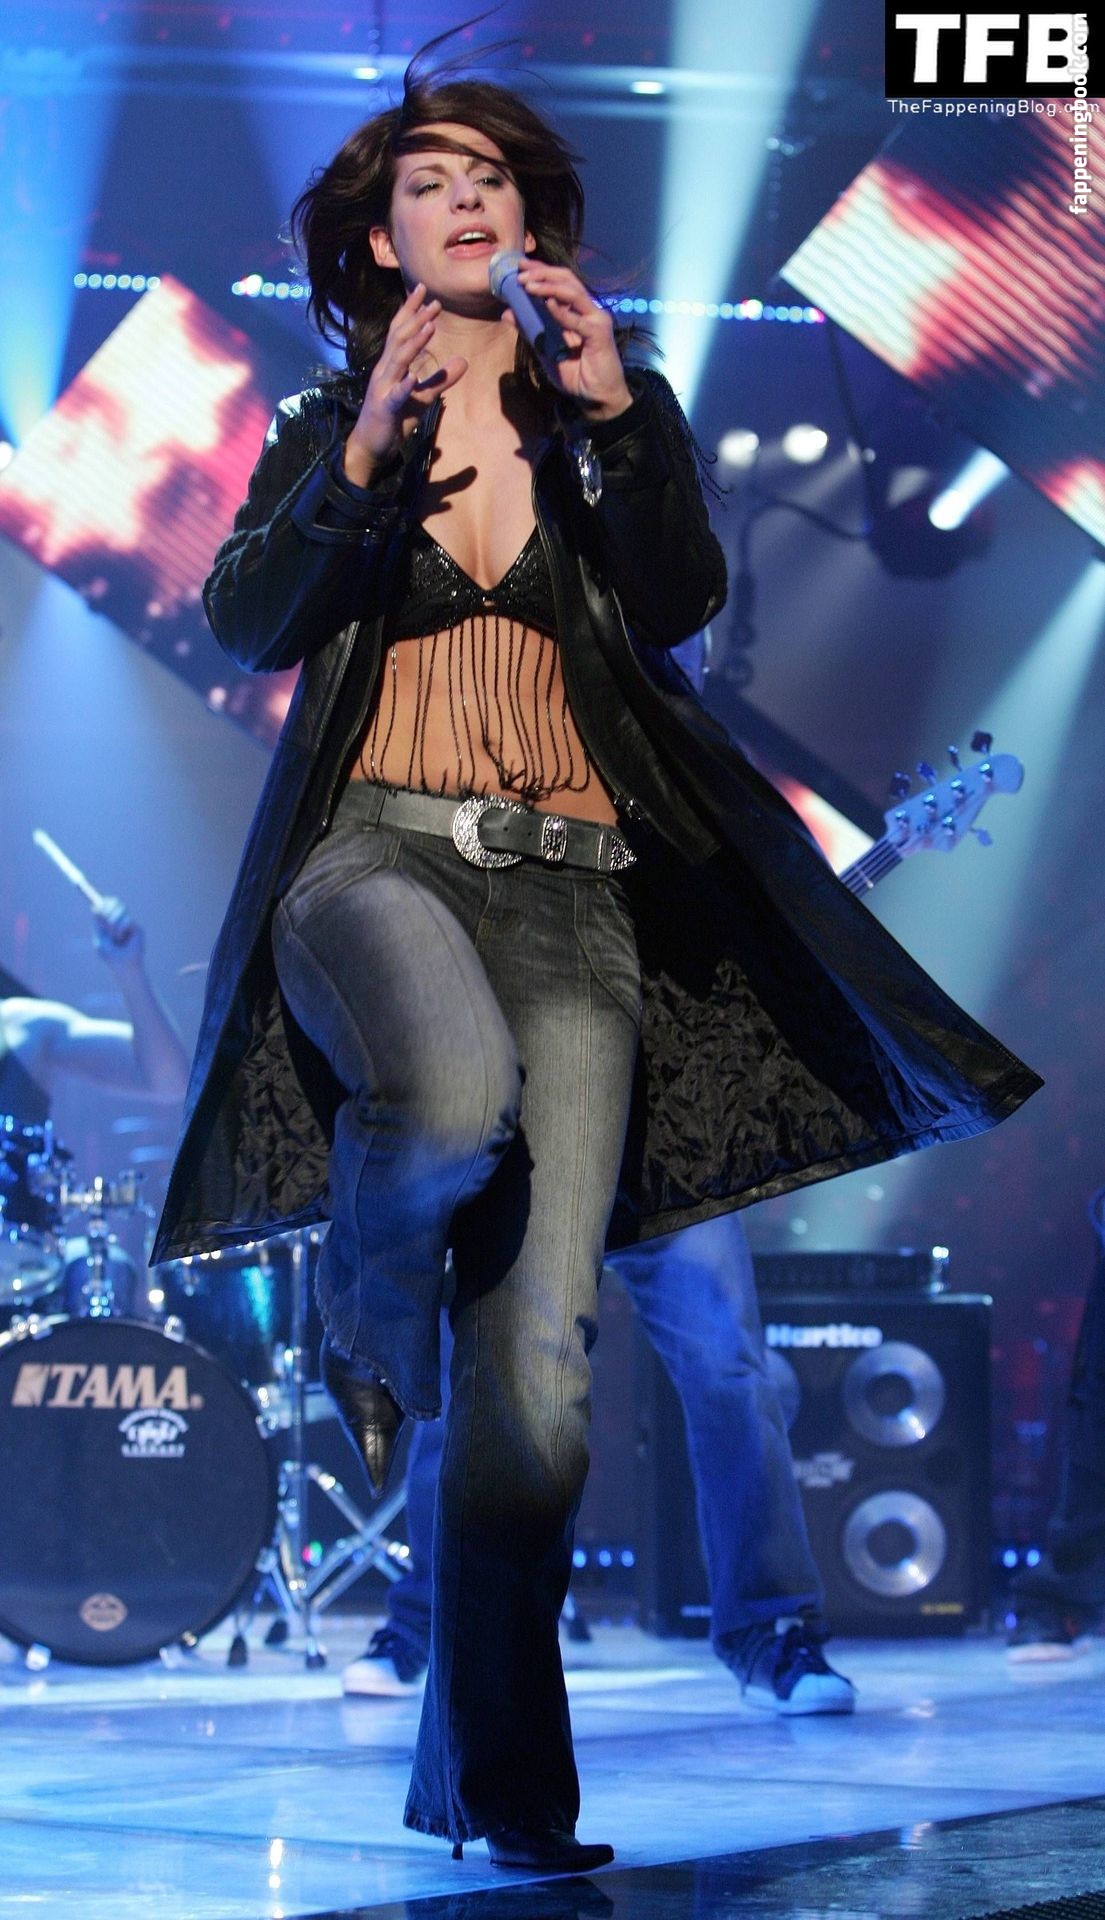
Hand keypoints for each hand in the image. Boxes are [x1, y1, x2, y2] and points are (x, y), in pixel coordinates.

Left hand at [92, 897, 144, 971]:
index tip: (97, 905)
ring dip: (113, 923)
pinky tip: (120, 939)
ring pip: (121, 909)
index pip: (107, 905)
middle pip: (115, 902)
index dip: (104, 902)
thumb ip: (98, 924)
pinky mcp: (137, 929)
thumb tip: (95, 907)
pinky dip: (120, 929)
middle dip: (108, 909)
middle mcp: (119, 921)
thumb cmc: (111, 956)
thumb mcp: (100, 938)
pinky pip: (127, 920)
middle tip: (104, 918)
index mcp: (108, 922)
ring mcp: (128, 924)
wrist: (123, 967)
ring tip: (113, 937)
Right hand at [344, 283, 467, 483]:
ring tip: (430, 327)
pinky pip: (395, 395)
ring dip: (414, 344)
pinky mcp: (385, 408)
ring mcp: (382, 388)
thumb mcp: (423, 397)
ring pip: (398, 361)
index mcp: (391, 365)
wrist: (372, 445)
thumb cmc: (395, 418)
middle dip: (417, 319)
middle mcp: (384, 370)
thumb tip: (464, 361)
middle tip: (435, 302)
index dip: (411, 309)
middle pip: (399, 338)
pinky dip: (405, 386)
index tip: (424, 289)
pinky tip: (413, 378)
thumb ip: (441, 379)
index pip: (400, 330)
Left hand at [507, 263, 632, 418]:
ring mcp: (596, 319)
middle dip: (542, 272)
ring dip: (548, 286)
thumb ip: (530, 331)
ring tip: (527, 284)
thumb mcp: (546, 351)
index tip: (520, 265)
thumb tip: (507, 313)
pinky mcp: (600, 333)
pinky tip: (547, 303)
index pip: (560, 282)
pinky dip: (562, 311)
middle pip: (567, 279)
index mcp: (577, 311)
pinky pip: (578, 319)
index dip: (541, 271)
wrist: (597, 399)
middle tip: (520, 270)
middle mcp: (588, 310)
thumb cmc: (576, 376)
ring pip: (572, 292)